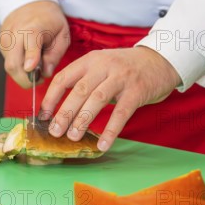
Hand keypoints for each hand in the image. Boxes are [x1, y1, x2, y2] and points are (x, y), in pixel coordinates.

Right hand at [0, 1, 69, 87]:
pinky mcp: (2, 44)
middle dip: (25, 79)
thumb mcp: (62, 34)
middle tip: (39, 79)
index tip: (31, 68)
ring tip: (35, 65)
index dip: (30, 57)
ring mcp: (6, 39)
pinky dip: (19, 67)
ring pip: (9, 66)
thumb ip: (56, 54)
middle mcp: (16, 32)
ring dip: (22, 74)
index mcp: (34, 26)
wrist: (30, 4)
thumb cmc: (49, 20)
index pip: (30, 41)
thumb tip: (46, 72)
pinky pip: (8, 62)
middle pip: (13, 63)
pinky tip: (27, 59)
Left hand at [40, 46, 181, 151]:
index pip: (63, 78)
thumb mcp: (101, 66)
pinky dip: (110, 130)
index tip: (44, 116)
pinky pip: (121, 113)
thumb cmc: (125, 69)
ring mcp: (121, 78)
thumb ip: (83, 81)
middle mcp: (104, 66)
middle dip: (64, 113)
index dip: (51, 98)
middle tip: (55, 132)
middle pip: (79, 90)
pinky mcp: (137, 91)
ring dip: (83, 120)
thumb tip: (60, 110)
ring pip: (97, 99)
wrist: (160, 60)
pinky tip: (103, 144)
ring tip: (73, 137)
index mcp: (90, 60)